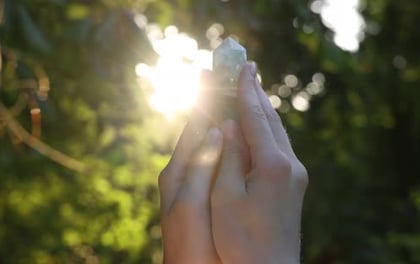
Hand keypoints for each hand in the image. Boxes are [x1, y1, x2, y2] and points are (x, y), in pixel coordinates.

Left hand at [158, 82, 222, 263]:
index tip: (213, 75)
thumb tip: (217, 129)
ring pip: (212, 147)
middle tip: (229, 84)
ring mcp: (196, 184)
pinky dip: (230, 148)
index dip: (205, 101)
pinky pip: (219, 164)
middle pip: (202, 133)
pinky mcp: (209, 195)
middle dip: (216, 108)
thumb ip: (201, 164)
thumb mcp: (190, 202)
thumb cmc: (189, 243)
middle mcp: (185, 173)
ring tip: (237, 104)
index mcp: (177, 171)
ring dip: (224, 125)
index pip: (193, 127)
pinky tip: (242, 144)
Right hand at [210, 63, 307, 263]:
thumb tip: (230, 124)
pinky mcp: (295, 185)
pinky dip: (267, 131)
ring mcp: (296, 175)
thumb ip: (228, 157)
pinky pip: (279, 147)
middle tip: (248, 71)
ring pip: (278, 133)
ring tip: (253, 92)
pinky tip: (261, 128)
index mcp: (272, 165)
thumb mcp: (224, 198)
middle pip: (271, 120)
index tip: (242, 67)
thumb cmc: (241, 241)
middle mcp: (290, 165)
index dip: (245, 91)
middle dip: (257, 94)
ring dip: (263, 111)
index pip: (255, 117)